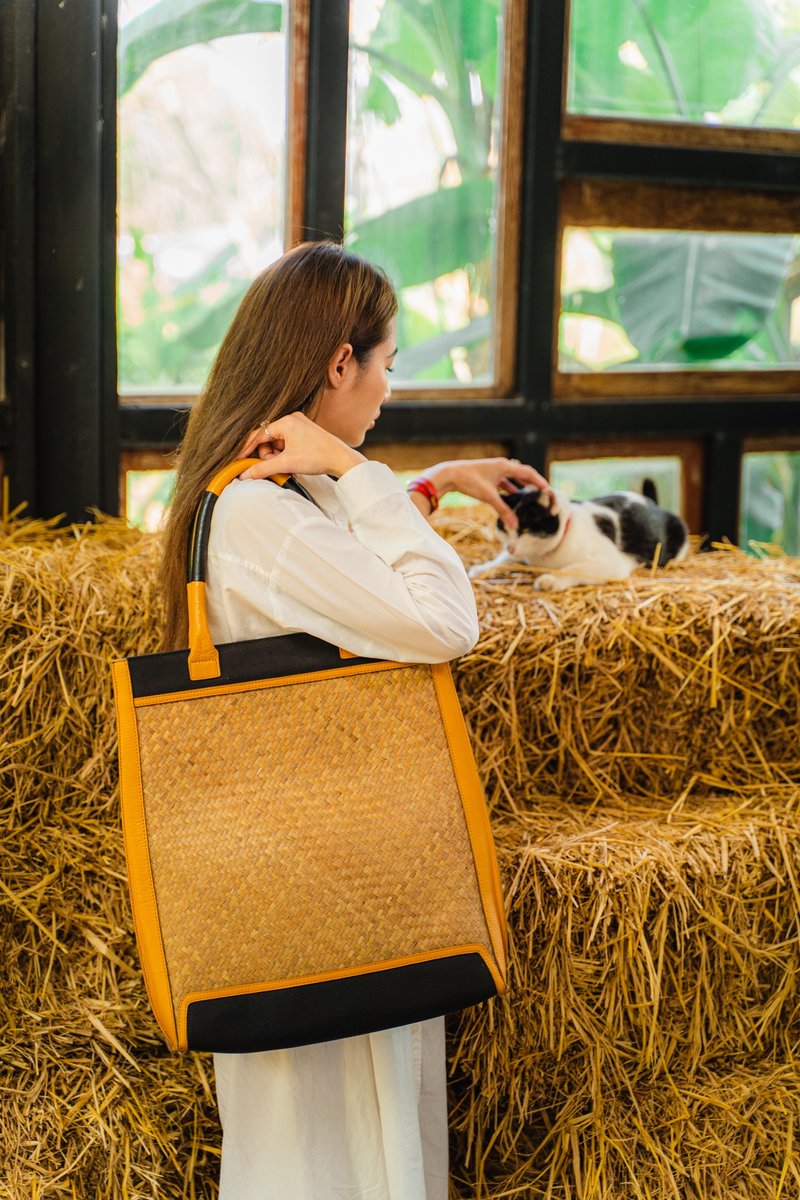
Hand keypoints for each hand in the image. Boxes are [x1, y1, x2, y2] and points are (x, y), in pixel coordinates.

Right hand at [237, 412, 365, 480]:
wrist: (342, 459)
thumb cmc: (318, 457)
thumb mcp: (287, 464)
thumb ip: (263, 469)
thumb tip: (245, 474)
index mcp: (286, 421)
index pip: (258, 435)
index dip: (247, 449)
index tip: (238, 459)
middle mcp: (292, 419)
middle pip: (268, 438)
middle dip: (268, 455)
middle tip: (275, 467)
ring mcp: (300, 425)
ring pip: (278, 442)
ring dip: (277, 456)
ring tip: (287, 466)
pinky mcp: (305, 432)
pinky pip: (287, 442)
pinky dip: (286, 454)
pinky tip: (293, 463)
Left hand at [423, 458, 550, 528]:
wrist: (449, 475)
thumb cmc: (469, 481)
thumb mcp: (489, 497)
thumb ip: (503, 510)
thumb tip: (515, 525)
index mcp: (505, 466)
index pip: (528, 472)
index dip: (539, 481)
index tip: (548, 489)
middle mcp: (501, 466)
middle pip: (522, 473)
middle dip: (532, 483)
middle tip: (542, 492)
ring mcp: (493, 470)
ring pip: (512, 478)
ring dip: (521, 486)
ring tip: (530, 495)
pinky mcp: (487, 476)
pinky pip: (503, 482)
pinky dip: (509, 489)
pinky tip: (512, 496)